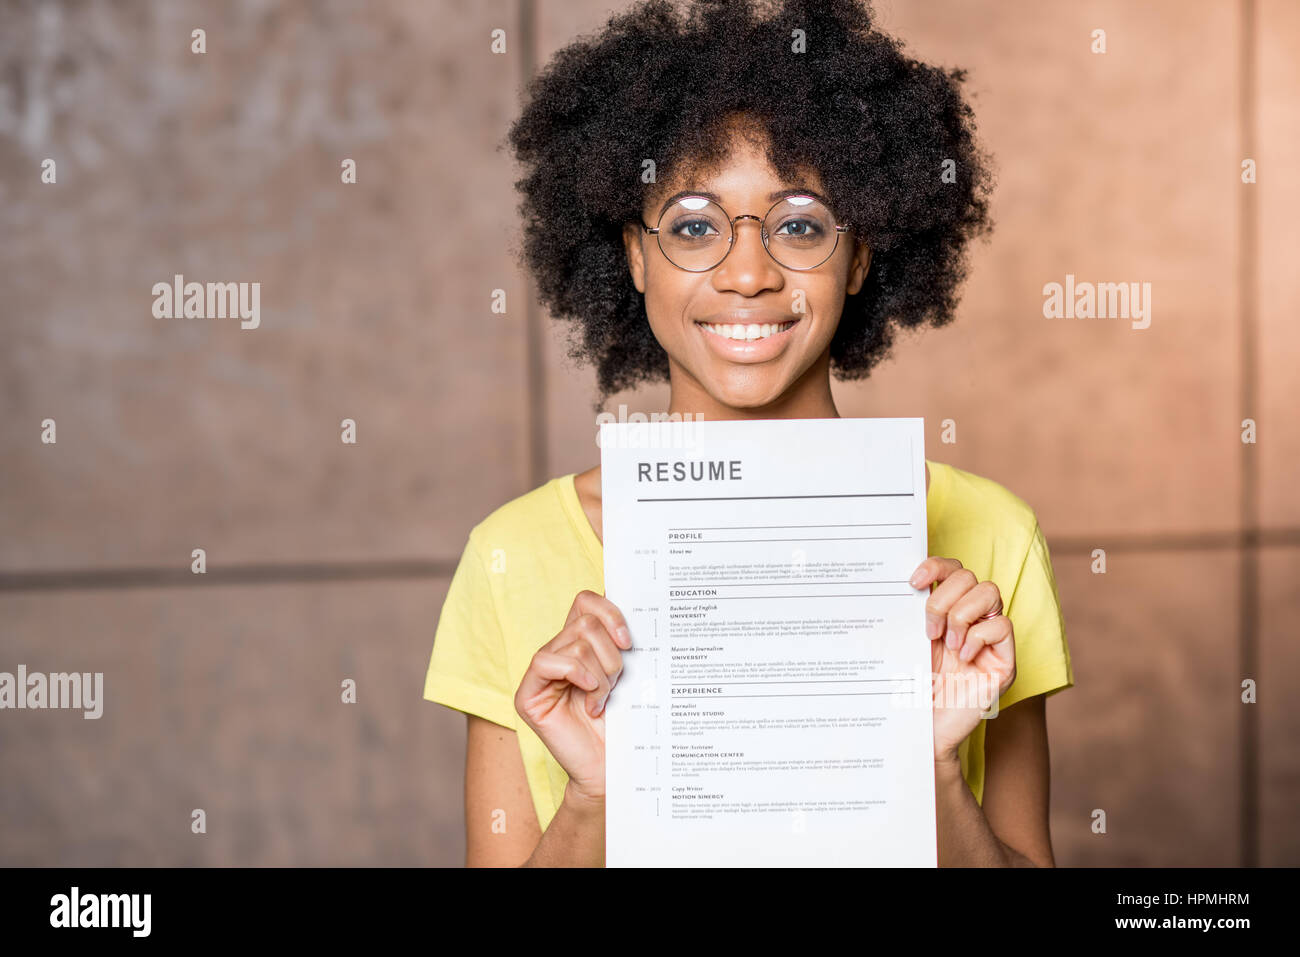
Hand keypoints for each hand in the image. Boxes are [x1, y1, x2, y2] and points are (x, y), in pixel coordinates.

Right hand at [514, 589, 630, 803]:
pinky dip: (577, 675)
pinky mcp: (527, 695)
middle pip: (586, 622)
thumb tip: (636, 606)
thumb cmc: (623, 723)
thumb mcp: (628, 674)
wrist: (614, 768)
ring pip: (575, 643)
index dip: (610, 612)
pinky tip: (591, 701)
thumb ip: (620, 642)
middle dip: (611, 654)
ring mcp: (540, 674)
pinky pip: (548, 662)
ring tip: (603, 699)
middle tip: (617, 684)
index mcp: (579, 644)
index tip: (629, 642)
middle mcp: (557, 653)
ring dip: (600, 674)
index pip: (586, 601)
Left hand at [910, 557, 1016, 761]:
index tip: (913, 582)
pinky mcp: (1004, 661)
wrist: (922, 732)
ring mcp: (989, 639)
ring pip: (990, 592)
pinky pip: (1002, 626)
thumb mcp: (906, 644)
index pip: (952, 569)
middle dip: (944, 598)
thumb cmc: (911, 690)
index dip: (936, 566)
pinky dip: (978, 636)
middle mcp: (971, 620)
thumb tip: (903, 580)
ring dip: (962, 614)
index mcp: (946, 612)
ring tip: (948, 644)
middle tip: (929, 631)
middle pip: (970, 576)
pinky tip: (964, 658)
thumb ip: (911, 613)